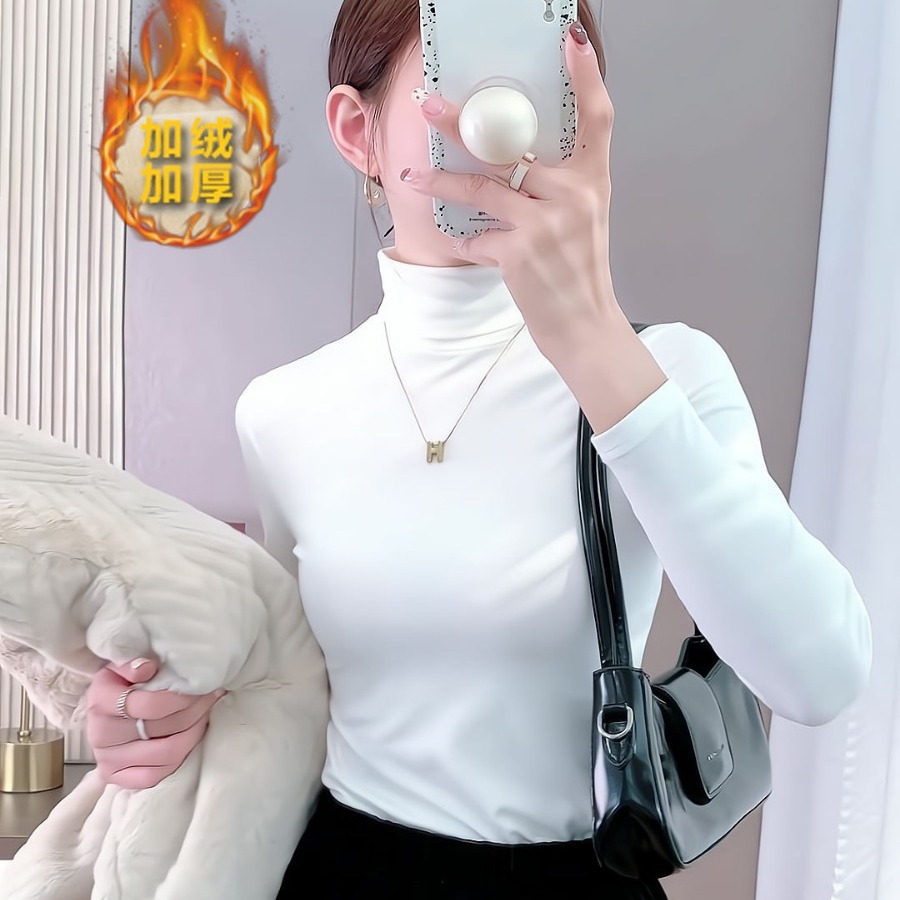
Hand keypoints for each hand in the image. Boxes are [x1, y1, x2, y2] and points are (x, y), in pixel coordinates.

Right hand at [86, 657, 224, 789]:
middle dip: (195, 711)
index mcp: (101, 702)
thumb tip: (148, 667)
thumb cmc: (121, 683)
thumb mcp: (123, 665)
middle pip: (163, 728)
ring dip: (194, 733)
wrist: (104, 711)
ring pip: (165, 754)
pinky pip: (154, 776)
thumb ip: (134, 663)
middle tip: (212, 697)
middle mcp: (101, 734)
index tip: (204, 686)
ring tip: (206, 715)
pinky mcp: (116, 778)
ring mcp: (108, 760)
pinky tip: (190, 737)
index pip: (151, 705)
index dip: (183, 697)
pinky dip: (179, 758)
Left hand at [400, 22, 632, 362]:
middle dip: (462, 125)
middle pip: (510, 146)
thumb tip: (513, 157)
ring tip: (414, 175)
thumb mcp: (583, 217)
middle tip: (430, 106)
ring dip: (442, 181)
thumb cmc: (578, 270)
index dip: (586, 77)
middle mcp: (574, 195)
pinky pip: (476, 236)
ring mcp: (546, 224)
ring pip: (481, 186)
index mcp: (593, 181)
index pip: (598, 117)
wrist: (584, 325)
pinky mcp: (519, 253)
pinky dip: (464, 240)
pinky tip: (463, 243)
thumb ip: (558, 183)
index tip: (569, 41)